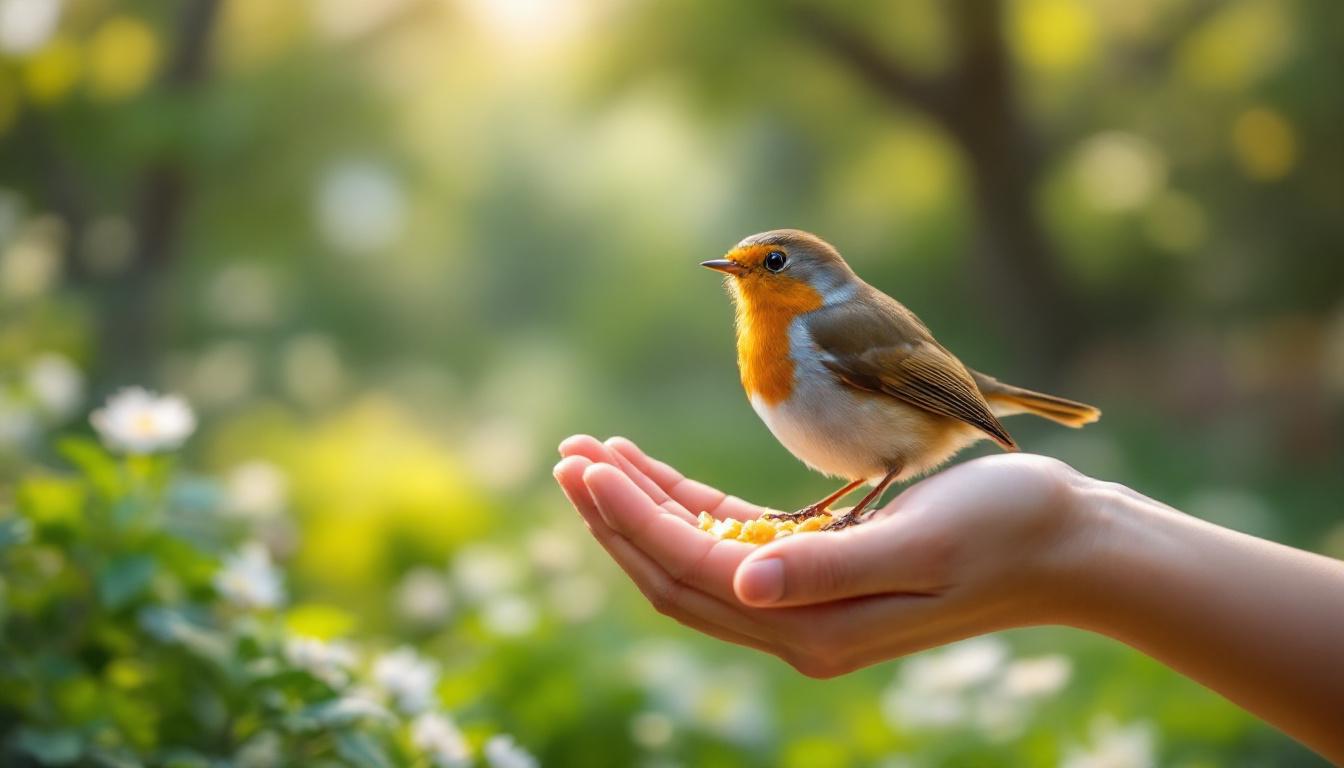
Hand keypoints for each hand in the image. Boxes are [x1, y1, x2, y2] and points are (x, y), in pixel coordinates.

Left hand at [553, 435, 1094, 677]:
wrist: (1062, 540)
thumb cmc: (1003, 531)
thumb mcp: (919, 545)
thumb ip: (829, 568)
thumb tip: (741, 583)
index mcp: (812, 627)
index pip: (691, 569)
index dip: (629, 518)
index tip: (583, 464)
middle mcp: (797, 623)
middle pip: (673, 571)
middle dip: (613, 514)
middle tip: (564, 453)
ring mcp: (803, 602)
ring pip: (692, 555)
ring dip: (639, 504)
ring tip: (591, 451)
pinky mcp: (816, 569)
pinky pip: (731, 540)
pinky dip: (686, 503)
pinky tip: (655, 470)